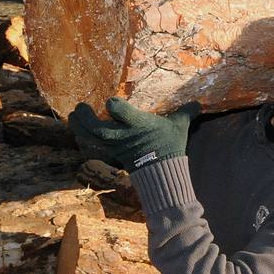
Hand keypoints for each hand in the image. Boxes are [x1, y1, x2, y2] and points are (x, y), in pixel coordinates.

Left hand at [68, 97, 200, 170]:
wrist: (163, 172)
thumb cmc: (170, 146)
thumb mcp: (180, 127)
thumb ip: (186, 112)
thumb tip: (199, 102)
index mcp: (140, 125)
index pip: (124, 115)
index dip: (115, 107)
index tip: (109, 101)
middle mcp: (124, 136)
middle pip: (100, 129)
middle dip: (86, 118)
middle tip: (79, 106)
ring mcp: (116, 146)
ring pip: (92, 138)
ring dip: (79, 127)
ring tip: (73, 115)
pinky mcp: (112, 153)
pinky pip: (93, 146)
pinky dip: (83, 138)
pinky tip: (78, 130)